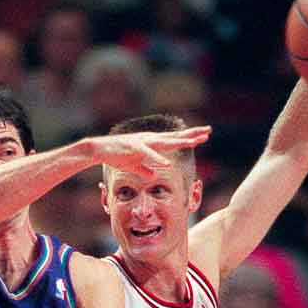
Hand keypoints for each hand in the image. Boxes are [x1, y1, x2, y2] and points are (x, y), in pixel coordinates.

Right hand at [92, 127, 210, 179]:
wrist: (99, 150)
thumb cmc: (117, 156)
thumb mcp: (134, 166)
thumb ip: (145, 170)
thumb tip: (154, 176)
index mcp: (152, 143)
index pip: (175, 140)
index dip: (189, 138)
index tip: (204, 136)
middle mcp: (151, 139)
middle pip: (175, 137)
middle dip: (192, 134)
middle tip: (208, 131)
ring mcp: (143, 142)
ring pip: (166, 142)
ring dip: (180, 142)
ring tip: (195, 142)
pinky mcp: (133, 148)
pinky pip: (148, 154)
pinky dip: (157, 158)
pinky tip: (166, 162)